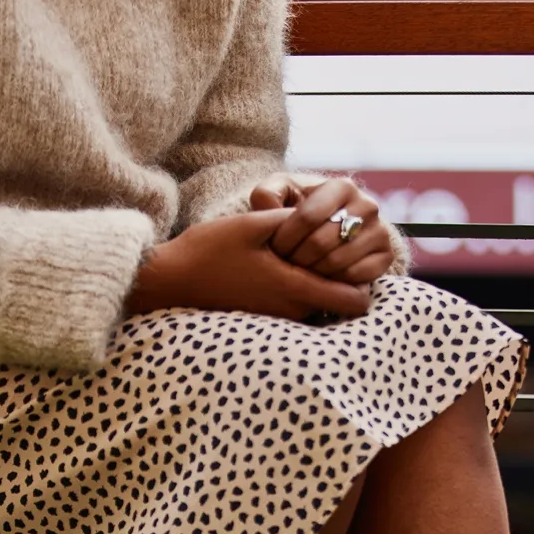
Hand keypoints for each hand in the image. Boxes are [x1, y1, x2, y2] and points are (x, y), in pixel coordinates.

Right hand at [124, 208, 370, 320]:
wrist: (171, 281)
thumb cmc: (208, 251)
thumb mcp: (252, 224)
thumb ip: (293, 220)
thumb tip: (325, 215)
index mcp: (295, 289)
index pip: (355, 302)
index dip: (363, 280)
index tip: (353, 256)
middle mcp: (291, 312)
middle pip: (340, 304)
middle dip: (340, 279)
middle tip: (326, 248)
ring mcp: (278, 319)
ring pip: (318, 305)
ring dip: (317, 283)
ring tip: (297, 253)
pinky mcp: (265, 319)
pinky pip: (296, 308)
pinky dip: (297, 290)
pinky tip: (278, 265)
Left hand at [251, 174, 393, 283]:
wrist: (331, 227)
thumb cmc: (300, 208)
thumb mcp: (280, 193)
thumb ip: (267, 194)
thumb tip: (269, 208)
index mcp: (341, 186)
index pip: (307, 217)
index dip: (284, 238)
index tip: (274, 248)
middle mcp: (367, 205)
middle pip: (321, 243)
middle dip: (296, 259)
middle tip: (285, 264)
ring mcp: (380, 231)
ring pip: (337, 262)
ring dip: (312, 274)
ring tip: (300, 272)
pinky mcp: (386, 256)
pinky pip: (355, 278)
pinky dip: (334, 283)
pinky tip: (321, 279)